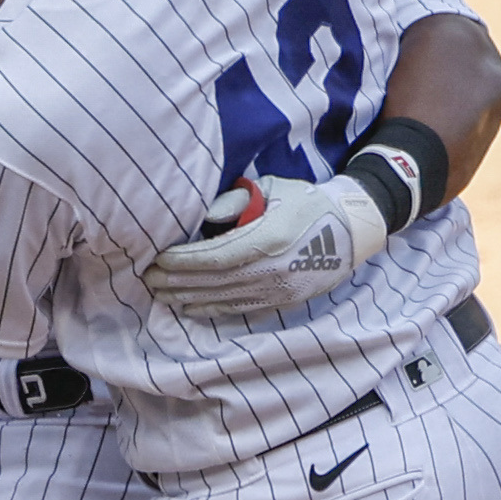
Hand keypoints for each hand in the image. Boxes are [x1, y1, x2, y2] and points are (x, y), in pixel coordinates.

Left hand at [145, 171, 389, 320]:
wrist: (352, 229)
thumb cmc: (308, 202)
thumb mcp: (273, 189)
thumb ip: (236, 203)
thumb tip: (204, 218)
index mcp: (269, 238)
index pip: (214, 257)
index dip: (183, 261)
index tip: (158, 259)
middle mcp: (272, 269)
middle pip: (213, 281)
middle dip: (177, 282)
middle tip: (148, 280)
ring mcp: (279, 289)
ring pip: (224, 299)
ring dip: (188, 298)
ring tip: (162, 295)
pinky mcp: (284, 301)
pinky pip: (241, 309)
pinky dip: (213, 310)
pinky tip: (191, 307)